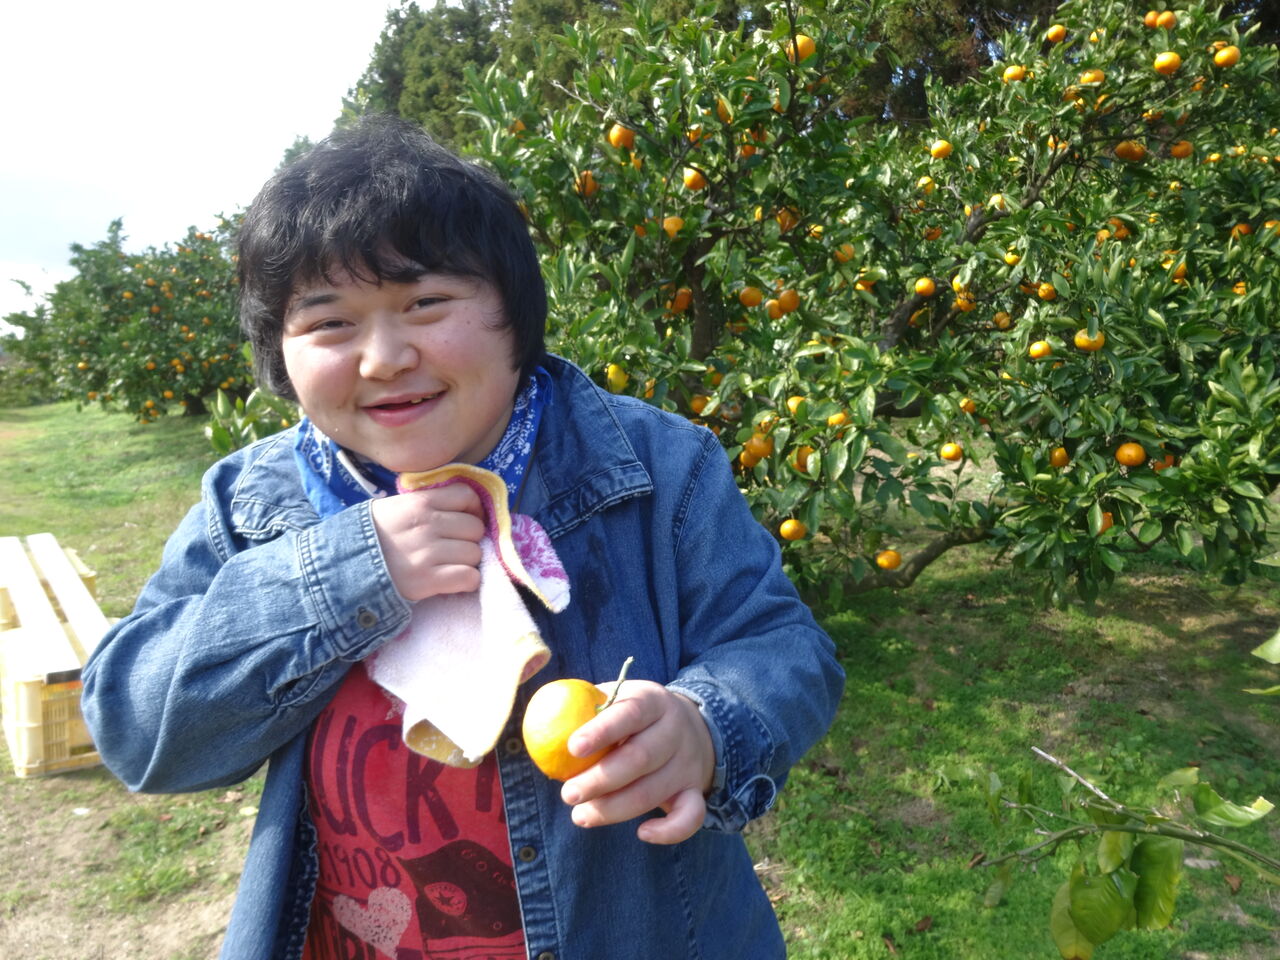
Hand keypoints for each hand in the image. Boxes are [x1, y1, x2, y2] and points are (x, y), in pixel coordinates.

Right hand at [370, 484, 485, 601]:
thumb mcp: (395, 507)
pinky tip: (454, 581)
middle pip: (475, 527)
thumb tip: (463, 506)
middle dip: (469, 538)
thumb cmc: (374, 536)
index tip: (466, 519)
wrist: (346, 568)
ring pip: (475, 553)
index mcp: (420, 502)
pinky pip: (469, 578)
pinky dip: (467, 581)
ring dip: (468, 561)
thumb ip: (427, 502)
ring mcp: (428, 553)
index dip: (473, 508)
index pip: (467, 496)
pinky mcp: (428, 581)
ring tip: (451, 564)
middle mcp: (427, 525)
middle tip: (455, 546)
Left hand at [559, 680, 714, 844]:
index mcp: (652, 701)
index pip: (629, 713)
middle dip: (600, 780)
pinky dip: (670, 831)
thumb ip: (585, 705)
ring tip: (580, 816)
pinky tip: (642, 833)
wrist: (692, 726)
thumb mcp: (616, 697)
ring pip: (653, 791)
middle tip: (568, 794)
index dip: (601, 731)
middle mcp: (674, 731)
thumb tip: (542, 716)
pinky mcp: (695, 791)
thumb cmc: (634, 714)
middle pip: (640, 758)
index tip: (572, 748)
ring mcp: (686, 763)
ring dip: (614, 809)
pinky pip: (691, 816)